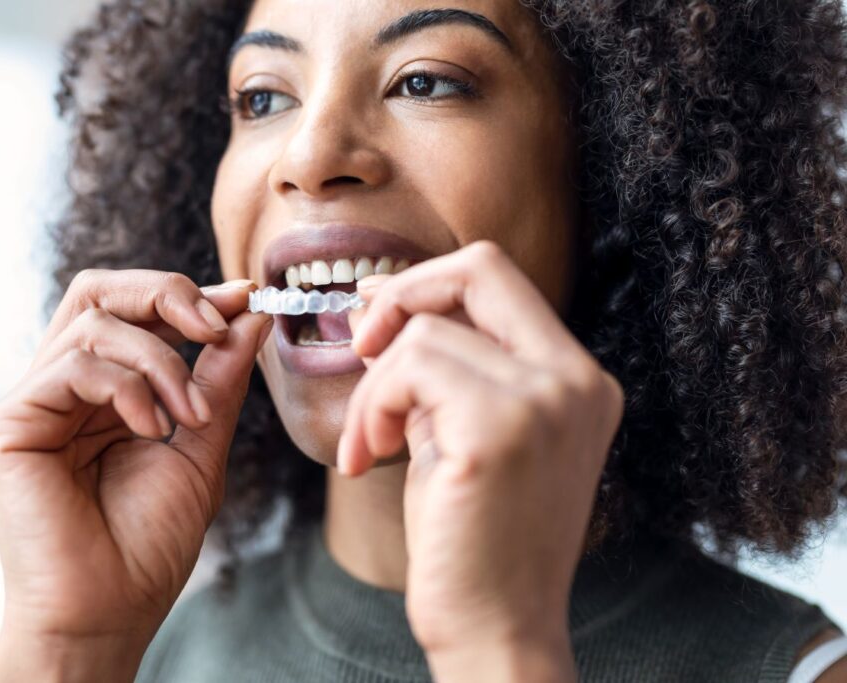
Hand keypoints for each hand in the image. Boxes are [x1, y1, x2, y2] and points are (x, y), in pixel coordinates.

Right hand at [0, 270, 271, 680]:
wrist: (108, 612)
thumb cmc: (148, 543)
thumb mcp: (200, 444)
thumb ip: (218, 377)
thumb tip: (249, 314)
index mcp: (100, 393)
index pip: (131, 313)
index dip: (185, 296)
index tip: (244, 297)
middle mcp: (60, 390)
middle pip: (98, 292)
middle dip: (165, 294)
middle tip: (215, 323)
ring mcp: (29, 404)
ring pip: (93, 323)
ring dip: (161, 360)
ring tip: (191, 415)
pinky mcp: (5, 425)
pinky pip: (73, 365)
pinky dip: (127, 388)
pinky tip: (152, 430)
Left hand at [340, 241, 623, 680]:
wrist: (497, 629)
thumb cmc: (473, 538)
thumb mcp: (464, 432)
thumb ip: (442, 367)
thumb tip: (379, 303)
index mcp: (577, 378)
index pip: (500, 278)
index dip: (429, 283)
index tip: (377, 319)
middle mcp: (576, 380)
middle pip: (480, 267)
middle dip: (402, 293)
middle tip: (360, 343)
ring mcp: (547, 401)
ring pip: (423, 333)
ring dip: (372, 387)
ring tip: (369, 444)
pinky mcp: (500, 429)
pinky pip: (408, 370)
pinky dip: (372, 407)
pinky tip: (369, 455)